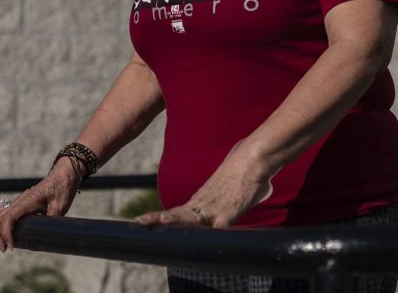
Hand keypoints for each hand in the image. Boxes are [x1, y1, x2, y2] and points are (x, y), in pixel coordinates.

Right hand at [0, 160, 82, 250]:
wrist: (66, 174)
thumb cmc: (64, 189)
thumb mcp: (60, 208)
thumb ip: (49, 222)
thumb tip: (41, 239)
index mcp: (28, 200)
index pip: (8, 218)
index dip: (6, 234)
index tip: (12, 246)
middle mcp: (20, 199)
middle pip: (0, 217)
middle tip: (3, 249)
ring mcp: (20, 199)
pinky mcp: (22, 201)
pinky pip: (4, 208)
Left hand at [135, 143, 272, 228]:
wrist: (257, 158)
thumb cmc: (253, 169)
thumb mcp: (241, 185)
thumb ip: (242, 191)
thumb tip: (259, 187)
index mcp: (207, 196)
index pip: (184, 210)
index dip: (169, 216)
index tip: (153, 219)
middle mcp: (207, 202)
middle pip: (179, 213)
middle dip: (159, 218)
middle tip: (139, 221)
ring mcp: (214, 208)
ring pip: (186, 218)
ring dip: (168, 222)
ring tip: (148, 222)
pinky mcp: (226, 216)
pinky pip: (209, 230)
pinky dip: (196, 235)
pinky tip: (184, 239)